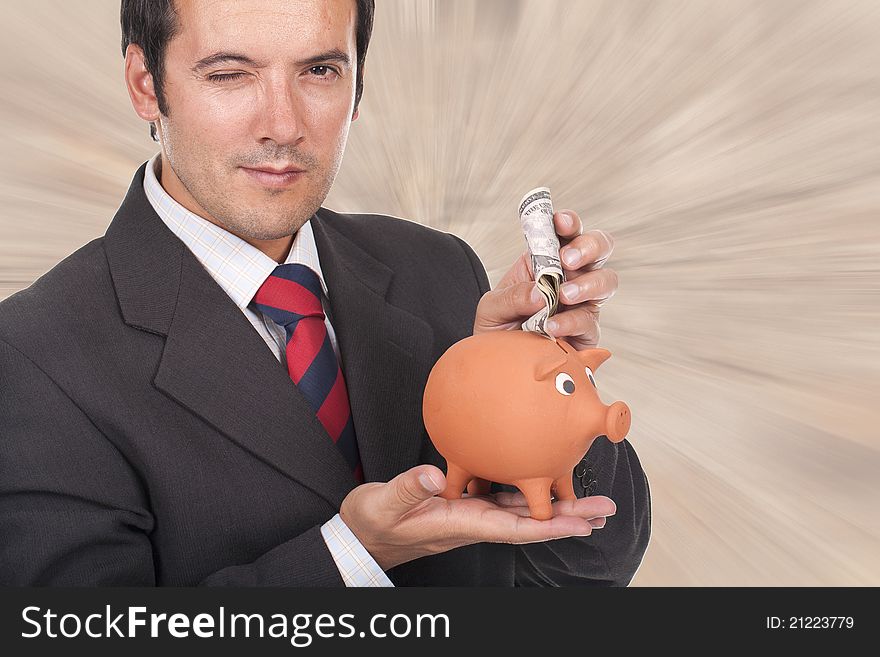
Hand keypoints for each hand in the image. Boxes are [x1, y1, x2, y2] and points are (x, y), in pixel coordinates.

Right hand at [340, 464, 615, 570]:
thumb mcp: (383, 503)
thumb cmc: (373, 521)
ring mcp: (472, 515)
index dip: (549, 526)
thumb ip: (409, 487)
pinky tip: (544, 483)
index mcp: (460, 523)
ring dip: (558, 508)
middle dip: (568, 518)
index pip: (513, 528)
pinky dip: (531, 494)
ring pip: (523, 511)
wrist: (363, 535)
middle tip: (604, 510)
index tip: (581, 522)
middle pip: (530, 523)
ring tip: (590, 504)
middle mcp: (473, 522)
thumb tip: (434, 473)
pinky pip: (505, 499)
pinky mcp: (466, 505)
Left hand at [473, 210, 616, 348]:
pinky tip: (552, 327)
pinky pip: (589, 321)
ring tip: (563, 296)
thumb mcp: (491, 308)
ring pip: (606, 280)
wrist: (501, 368)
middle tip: (568, 259)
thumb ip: (511, 296)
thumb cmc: (497, 331)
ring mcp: (582, 303)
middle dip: (588, 246)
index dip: (568, 222)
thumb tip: (539, 292)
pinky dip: (571, 322)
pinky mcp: (587, 332)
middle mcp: (570, 277)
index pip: (565, 232)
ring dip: (587, 283)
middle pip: (599, 247)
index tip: (560, 221)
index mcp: (546, 261)